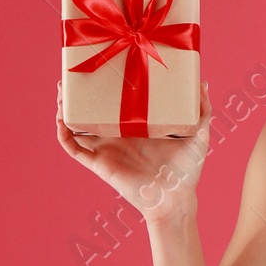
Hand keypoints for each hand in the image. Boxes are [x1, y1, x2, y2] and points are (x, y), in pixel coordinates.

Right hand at [56, 80, 212, 218]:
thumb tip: (203, 82)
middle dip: (80, 92)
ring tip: (62, 89)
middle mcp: (117, 136)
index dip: (105, 86)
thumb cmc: (187, 172)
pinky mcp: (98, 163)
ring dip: (65, 108)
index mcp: (135, 127)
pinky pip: (72, 147)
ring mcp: (105, 148)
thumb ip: (203, 111)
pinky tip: (62, 117)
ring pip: (75, 125)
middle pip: (91, 110)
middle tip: (74, 73)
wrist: (175, 199)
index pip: (115, 102)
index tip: (102, 65)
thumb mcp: (198, 136)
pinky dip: (63, 132)